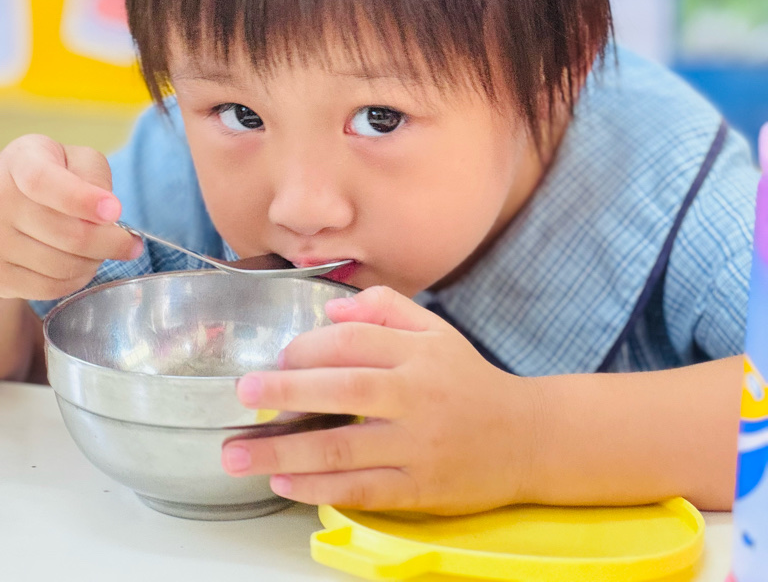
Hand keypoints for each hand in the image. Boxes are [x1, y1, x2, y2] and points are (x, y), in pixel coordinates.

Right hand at [0, 134, 140, 300]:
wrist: (8, 203)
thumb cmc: (53, 176)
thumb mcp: (73, 159)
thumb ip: (93, 174)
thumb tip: (107, 210)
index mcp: (22, 164)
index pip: (44, 183)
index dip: (82, 199)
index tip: (114, 211)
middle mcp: (1, 201)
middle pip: (70, 234)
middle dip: (112, 241)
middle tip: (128, 242)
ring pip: (65, 265)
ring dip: (96, 261)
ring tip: (102, 249)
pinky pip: (50, 287)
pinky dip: (77, 279)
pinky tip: (83, 264)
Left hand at [222, 286, 538, 512]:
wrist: (526, 437)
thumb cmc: (469, 380)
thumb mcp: (437, 331)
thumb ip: (387, 310)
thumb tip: (332, 307)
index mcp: (417, 353)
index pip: (354, 342)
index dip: (309, 347)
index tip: (276, 358)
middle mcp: (416, 396)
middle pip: (344, 389)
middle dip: (288, 390)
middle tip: (244, 393)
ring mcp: (417, 445)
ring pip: (344, 447)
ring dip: (286, 450)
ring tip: (238, 453)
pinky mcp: (419, 488)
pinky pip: (362, 489)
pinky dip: (318, 488)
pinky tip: (284, 483)